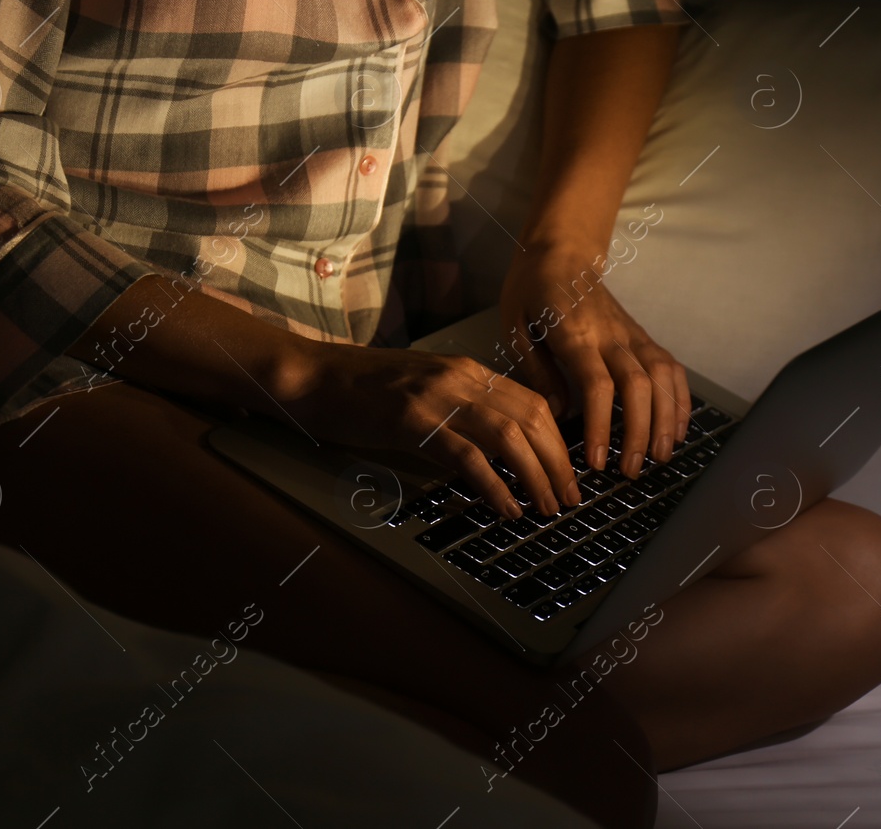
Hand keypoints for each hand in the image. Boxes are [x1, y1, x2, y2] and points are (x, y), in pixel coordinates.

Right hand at [279, 342, 579, 517]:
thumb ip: (461, 412)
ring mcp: (436, 397)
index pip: (533, 401)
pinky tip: (507, 509)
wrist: (312, 376)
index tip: (568, 472)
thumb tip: (498, 452)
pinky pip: (468, 456)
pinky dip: (495, 486)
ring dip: (536, 476)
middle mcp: (460, 378)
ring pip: (509, 435)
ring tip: (546, 508)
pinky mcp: (412, 421)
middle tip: (568, 498)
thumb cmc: (362, 392)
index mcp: (466, 371)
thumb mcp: (423, 393)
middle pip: (531, 418)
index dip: (558, 440)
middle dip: (558, 462)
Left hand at [498, 242, 689, 477]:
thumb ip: (537, 370)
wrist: (562, 249)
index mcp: (575, 334)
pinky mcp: (642, 335)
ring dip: (666, 419)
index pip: (598, 385)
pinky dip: (680, 399)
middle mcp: (611, 334)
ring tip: (658, 457)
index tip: (596, 462)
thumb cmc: (532, 288)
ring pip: (662, 377)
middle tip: (630, 471)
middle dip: (638, 432)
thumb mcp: (516, 326)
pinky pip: (671, 367)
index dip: (600, 426)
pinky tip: (676, 430)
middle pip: (638, 386)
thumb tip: (558, 414)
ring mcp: (632, 334)